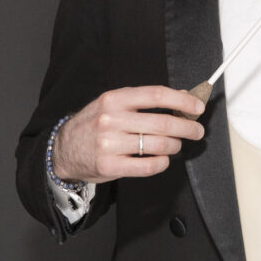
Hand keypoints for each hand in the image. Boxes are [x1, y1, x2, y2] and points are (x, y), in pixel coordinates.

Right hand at [52, 86, 205, 183]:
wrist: (63, 150)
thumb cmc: (94, 124)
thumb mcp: (114, 103)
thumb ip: (144, 100)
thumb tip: (181, 96)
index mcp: (115, 99)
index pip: (156, 95)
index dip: (182, 100)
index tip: (197, 106)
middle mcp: (111, 119)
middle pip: (163, 123)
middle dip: (187, 127)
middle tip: (197, 131)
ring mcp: (109, 144)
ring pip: (159, 145)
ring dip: (175, 145)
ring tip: (176, 144)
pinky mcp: (110, 166)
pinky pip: (148, 166)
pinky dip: (162, 163)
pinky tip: (163, 159)